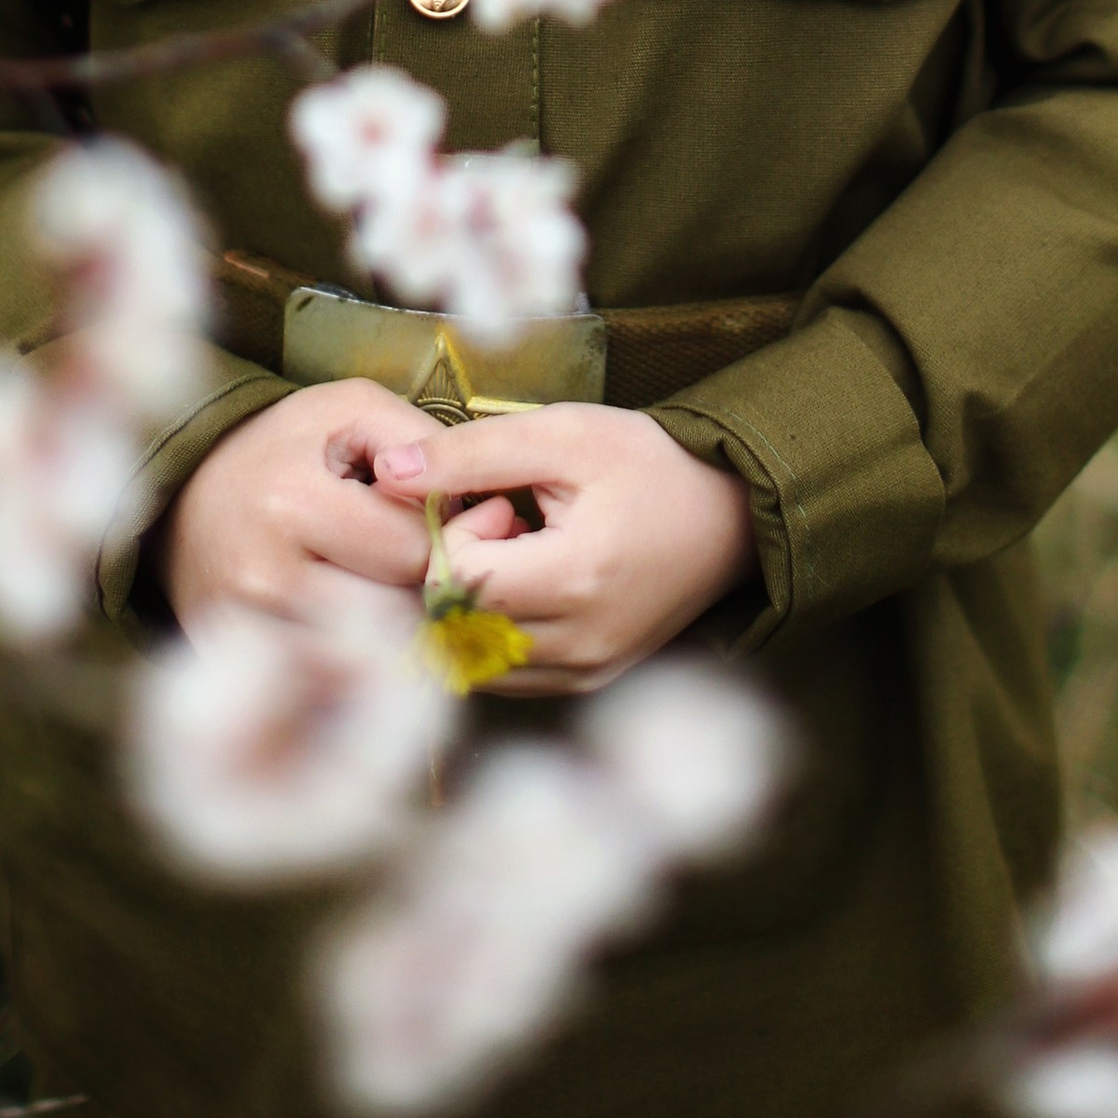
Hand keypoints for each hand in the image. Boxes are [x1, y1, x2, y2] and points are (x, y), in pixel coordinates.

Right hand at [158, 378, 515, 638]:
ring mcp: (253, 636)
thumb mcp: (350, 410)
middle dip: (424, 588)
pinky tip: (358, 625)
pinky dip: (357, 660)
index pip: (415, 552)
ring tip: (390, 588)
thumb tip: (479, 509)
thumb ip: (421, 441)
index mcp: (294, 502)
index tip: (445, 523)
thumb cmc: (283, 447)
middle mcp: (267, 578)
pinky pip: (331, 685)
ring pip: (371, 658)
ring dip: (396, 629)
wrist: (186, 496)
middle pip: (397, 613)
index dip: (446, 537)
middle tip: (423, 561)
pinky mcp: (246, 670)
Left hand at [373, 406, 756, 692]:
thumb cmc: (649, 464)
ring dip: (473, 607)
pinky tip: (528, 587)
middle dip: (460, 570)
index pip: (459, 581)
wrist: (730, 514)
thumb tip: (388, 470)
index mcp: (575, 579)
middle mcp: (580, 644)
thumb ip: (470, 453)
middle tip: (507, 524)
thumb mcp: (563, 434)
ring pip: (473, 659)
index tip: (501, 499)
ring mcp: (586, 673)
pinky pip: (506, 676)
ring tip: (519, 555)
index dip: (461, 533)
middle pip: (458, 626)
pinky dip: (495, 634)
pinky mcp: (590, 683)